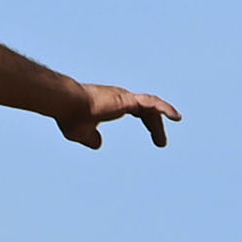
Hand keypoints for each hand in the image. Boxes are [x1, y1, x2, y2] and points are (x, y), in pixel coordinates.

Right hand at [58, 83, 177, 148]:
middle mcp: (121, 97)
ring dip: (161, 122)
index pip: (138, 110)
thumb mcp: (81, 133)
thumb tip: (98, 144)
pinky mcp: (127, 100)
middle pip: (147, 109)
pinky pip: (152, 104)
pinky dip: (165, 108)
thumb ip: (90, 138)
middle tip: (161, 142)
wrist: (66, 104)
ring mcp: (125, 97)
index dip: (149, 121)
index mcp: (113, 104)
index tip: (157, 136)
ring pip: (151, 106)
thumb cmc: (70, 116)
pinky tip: (175, 117)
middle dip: (155, 125)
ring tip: (172, 130)